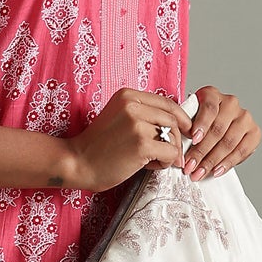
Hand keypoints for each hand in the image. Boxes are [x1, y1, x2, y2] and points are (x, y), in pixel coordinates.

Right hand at [63, 88, 193, 192]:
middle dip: (174, 140)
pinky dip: (165, 163)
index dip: (181, 118)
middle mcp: (133, 105)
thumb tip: (176, 124)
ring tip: (152, 161)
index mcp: (127, 95)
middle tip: (166, 154)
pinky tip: (149, 166)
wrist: (77, 163)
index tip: (185, 130)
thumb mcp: (119, 118)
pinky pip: (170, 152)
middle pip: (172, 120)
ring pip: (173, 136)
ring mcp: (137, 124)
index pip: (167, 103)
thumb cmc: (98, 147)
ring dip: (169, 152)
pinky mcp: (142, 143)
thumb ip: (143, 116)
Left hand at [181, 85, 260, 180]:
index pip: (209, 108)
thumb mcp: (188, 119)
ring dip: (212, 161)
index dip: (201, 125)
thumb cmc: (198, 124)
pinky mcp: (254, 132)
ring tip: (200, 172)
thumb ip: (185, 127)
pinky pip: (242, 150)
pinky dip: (228, 163)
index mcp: (212, 95)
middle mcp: (231, 103)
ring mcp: (244, 117)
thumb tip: (178, 148)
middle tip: (190, 167)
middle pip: (218, 129)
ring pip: (229, 142)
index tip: (193, 140)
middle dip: (201, 152)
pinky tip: (217, 170)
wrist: (215, 127)